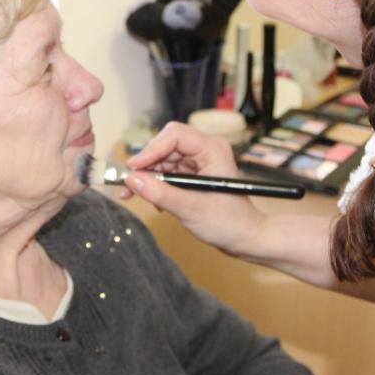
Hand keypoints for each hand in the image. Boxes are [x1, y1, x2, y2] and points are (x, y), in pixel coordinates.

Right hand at [122, 122, 264, 254]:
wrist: (246, 239)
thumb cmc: (229, 223)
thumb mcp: (191, 209)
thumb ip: (160, 193)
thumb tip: (131, 180)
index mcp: (211, 149)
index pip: (174, 135)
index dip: (151, 150)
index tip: (133, 169)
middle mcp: (204, 151)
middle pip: (164, 146)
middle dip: (145, 165)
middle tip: (127, 185)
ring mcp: (198, 163)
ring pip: (162, 160)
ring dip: (147, 177)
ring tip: (135, 196)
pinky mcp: (191, 176)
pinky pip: (166, 173)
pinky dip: (155, 185)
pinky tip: (154, 202)